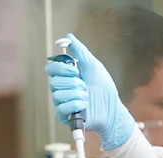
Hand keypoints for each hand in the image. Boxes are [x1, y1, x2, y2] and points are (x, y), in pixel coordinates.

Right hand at [45, 33, 135, 149]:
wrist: (112, 109)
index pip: (51, 68)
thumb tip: (69, 36)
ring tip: (87, 96)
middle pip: (53, 82)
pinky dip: (75, 105)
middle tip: (84, 85)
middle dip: (72, 83)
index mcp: (66, 76)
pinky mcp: (64, 116)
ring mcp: (62, 102)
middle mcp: (62, 88)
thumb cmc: (104, 89)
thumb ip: (80, 52)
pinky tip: (84, 105)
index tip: (76, 70)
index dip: (61, 68)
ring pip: (57, 95)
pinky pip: (61, 109)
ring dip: (76, 94)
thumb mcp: (93, 66)